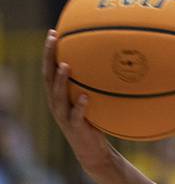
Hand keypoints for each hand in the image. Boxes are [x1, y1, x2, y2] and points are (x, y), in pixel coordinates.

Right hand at [42, 30, 110, 173]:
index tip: (53, 32)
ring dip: (61, 81)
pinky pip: (76, 116)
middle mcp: (57, 103)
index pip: (50, 69)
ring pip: (57, 96)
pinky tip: (84, 97)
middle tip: (53, 40)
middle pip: (48, 77)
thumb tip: (117, 59)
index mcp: (59, 95)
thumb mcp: (94, 99)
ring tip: (66, 66)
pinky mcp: (75, 129)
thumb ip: (97, 83)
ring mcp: (64, 116)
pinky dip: (79, 106)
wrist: (93, 151)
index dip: (49, 52)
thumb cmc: (95, 120)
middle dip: (49, 58)